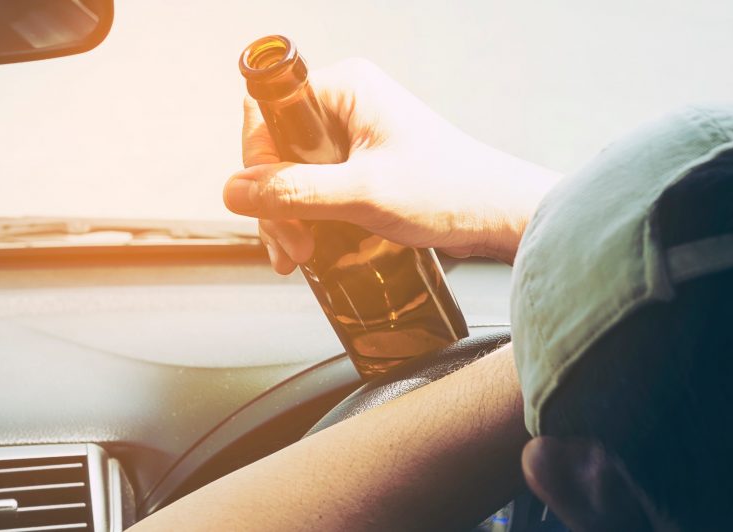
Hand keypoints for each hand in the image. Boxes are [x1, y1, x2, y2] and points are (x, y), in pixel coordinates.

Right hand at [223, 59, 558, 273]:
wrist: (499, 216)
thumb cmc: (450, 192)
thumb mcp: (364, 194)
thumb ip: (295, 193)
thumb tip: (233, 193)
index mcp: (345, 89)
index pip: (266, 115)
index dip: (257, 166)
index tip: (268, 211)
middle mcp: (346, 105)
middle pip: (276, 150)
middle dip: (274, 204)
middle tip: (293, 249)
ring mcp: (354, 137)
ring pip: (292, 175)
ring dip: (289, 218)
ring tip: (301, 259)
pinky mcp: (363, 167)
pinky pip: (316, 188)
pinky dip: (308, 220)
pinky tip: (310, 252)